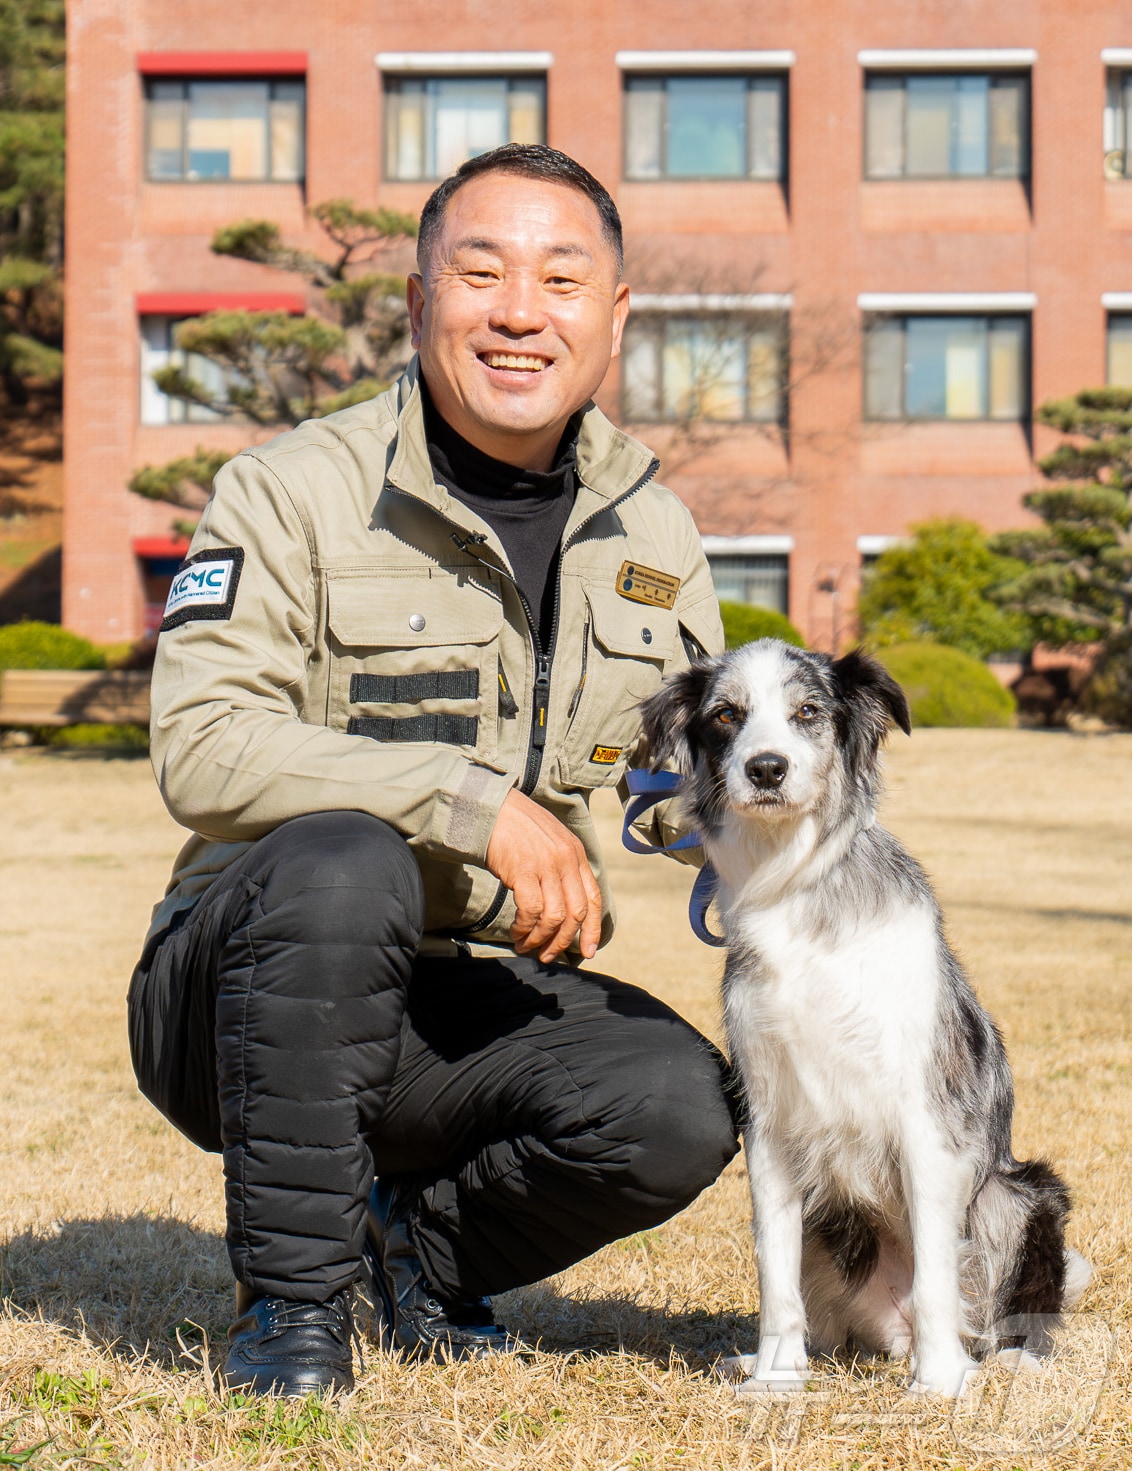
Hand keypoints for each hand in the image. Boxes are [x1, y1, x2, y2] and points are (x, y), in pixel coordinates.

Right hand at [485, 789, 602, 962]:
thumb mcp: (550, 842)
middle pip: (575, 914)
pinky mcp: (523, 871)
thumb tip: (563, 907)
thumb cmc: (516, 828)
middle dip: (563, 941)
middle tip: (548, 956)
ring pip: (554, 917)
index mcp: (576, 855)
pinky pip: (531, 911)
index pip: (593, 898)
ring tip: (526, 946)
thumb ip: (561, 868)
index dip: (593, 929)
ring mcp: (546, 865)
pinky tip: (517, 932)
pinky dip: (525, 928)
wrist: (490, 808)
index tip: (588, 951)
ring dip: (540, 938)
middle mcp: (566, 860)